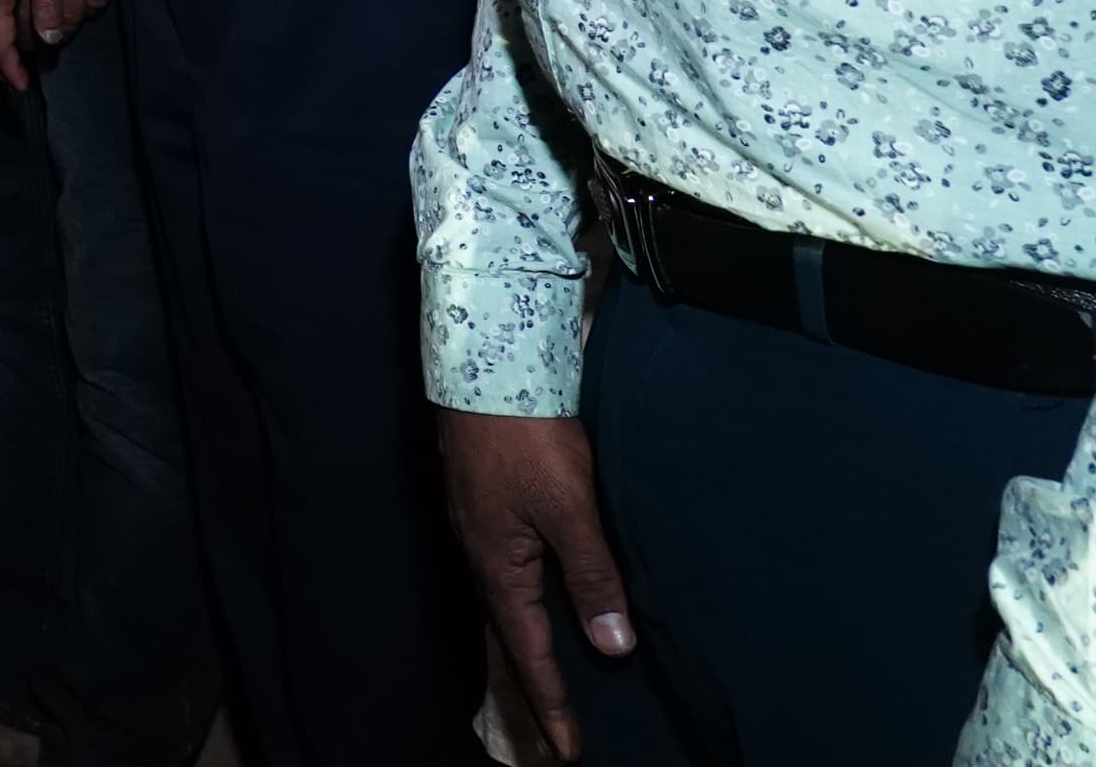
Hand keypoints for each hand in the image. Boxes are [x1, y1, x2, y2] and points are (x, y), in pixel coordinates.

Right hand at [441, 409, 634, 758]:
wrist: (485, 368)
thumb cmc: (527, 439)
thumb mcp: (569, 510)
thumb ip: (591, 576)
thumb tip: (611, 645)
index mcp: (499, 565)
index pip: (528, 651)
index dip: (552, 701)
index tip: (567, 749)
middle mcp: (483, 553)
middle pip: (514, 631)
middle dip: (540, 679)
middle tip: (564, 724)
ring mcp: (483, 526)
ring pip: (515, 597)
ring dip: (539, 639)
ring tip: (566, 671)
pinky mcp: (491, 501)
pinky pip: (516, 568)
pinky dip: (537, 598)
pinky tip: (556, 593)